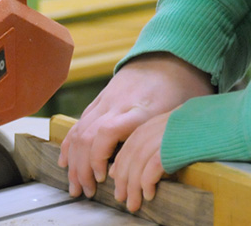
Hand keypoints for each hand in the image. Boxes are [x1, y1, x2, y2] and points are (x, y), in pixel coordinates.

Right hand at [58, 52, 211, 197]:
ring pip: (79, 131)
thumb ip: (170, 139)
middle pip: (88, 137)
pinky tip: (67, 162)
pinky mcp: (100, 100)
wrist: (170, 57)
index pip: (108, 131)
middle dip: (83, 169)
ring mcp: (106, 101)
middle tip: (87, 192)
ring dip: (74, 162)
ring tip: (76, 185)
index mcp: (142, 110)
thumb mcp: (184, 114)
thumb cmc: (183, 89)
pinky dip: (70, 145)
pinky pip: (78, 123)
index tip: (103, 177)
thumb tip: (155, 170)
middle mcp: (119, 105)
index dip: (99, 157)